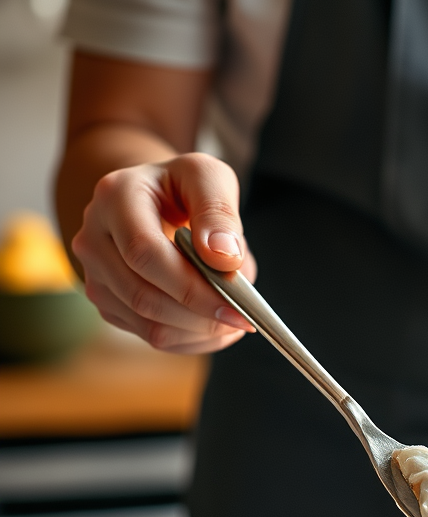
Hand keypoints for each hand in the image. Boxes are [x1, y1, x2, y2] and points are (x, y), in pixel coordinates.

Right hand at [72, 153, 257, 353]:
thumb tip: (225, 258)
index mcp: (114, 198)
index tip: (237, 303)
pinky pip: (150, 335)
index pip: (145, 254)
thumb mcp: (208, 178)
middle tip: (244, 319)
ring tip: (235, 321)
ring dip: (199, 332)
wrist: (154, 198)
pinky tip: (215, 325)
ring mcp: (95, 275)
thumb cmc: (184, 187)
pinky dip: (190, 338)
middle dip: (200, 315)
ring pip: (148, 324)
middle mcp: (93, 239)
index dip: (192, 286)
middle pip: (144, 297)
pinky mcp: (109, 302)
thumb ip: (219, 212)